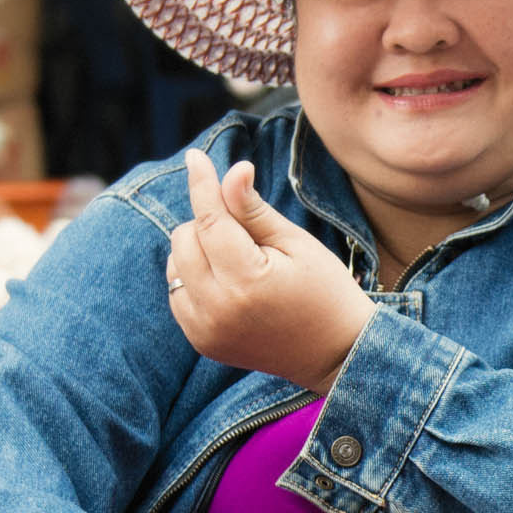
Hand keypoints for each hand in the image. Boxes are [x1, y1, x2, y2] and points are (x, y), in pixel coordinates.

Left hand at [167, 147, 373, 390]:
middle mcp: (217, 309)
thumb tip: (232, 170)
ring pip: (176, 265)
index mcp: (246, 281)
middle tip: (247, 234)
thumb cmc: (325, 291)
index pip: (210, 220)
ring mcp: (205, 330)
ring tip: (238, 260)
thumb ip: (254, 209)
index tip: (195, 157)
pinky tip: (227, 282)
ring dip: (198, 251)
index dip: (203, 185)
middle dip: (208, 223)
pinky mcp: (202, 342)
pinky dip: (194, 278)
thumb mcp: (297, 243)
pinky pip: (177, 293)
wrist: (335, 355)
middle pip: (185, 239)